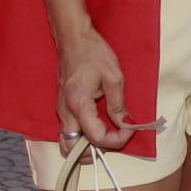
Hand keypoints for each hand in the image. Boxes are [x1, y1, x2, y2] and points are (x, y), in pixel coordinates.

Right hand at [56, 25, 150, 150]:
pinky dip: (81, 137)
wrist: (73, 38)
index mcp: (78, 105)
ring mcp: (60, 111)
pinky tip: (97, 127)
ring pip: (67, 143)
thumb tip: (125, 124)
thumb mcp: (114, 77)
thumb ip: (119, 105)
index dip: (116, 139)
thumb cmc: (93, 53)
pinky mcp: (62, 107)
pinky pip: (68, 132)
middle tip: (115, 138)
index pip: (96, 138)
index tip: (129, 128)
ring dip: (86, 147)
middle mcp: (65, 112)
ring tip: (106, 136)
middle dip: (95, 151)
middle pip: (73, 149)